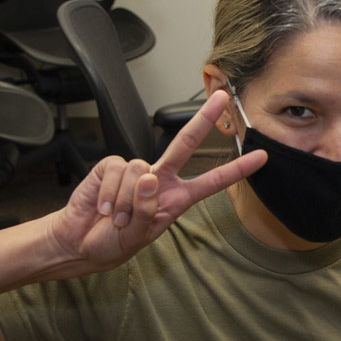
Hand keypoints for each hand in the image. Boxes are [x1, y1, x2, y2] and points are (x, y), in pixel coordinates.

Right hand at [48, 90, 266, 273]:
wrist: (79, 242)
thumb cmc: (113, 242)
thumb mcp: (138, 237)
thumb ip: (147, 210)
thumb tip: (150, 177)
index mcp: (177, 198)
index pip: (213, 181)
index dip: (237, 170)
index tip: (261, 157)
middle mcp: (161, 180)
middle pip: (185, 144)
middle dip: (204, 120)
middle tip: (222, 98)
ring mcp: (136, 171)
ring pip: (140, 171)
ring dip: (126, 201)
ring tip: (117, 218)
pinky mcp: (111, 166)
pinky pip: (117, 171)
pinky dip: (109, 193)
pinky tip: (104, 207)